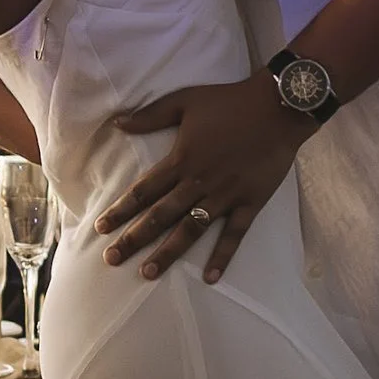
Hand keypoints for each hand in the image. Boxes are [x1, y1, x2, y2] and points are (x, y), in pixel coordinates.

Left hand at [101, 74, 305, 281]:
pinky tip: (210, 278)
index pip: (143, 191)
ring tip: (148, 273)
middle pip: (160, 216)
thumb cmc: (229, 101)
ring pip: (191, 229)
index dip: (120, 210)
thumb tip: (117, 123)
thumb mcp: (184, 101)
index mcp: (181, 159)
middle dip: (134, 239)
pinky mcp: (250, 203)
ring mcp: (225, 195)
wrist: (278, 107)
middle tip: (112, 259)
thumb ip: (150, 115)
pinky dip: (223, 256)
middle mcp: (199, 182)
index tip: (101, 228)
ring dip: (168, 253)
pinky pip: (234, 234)